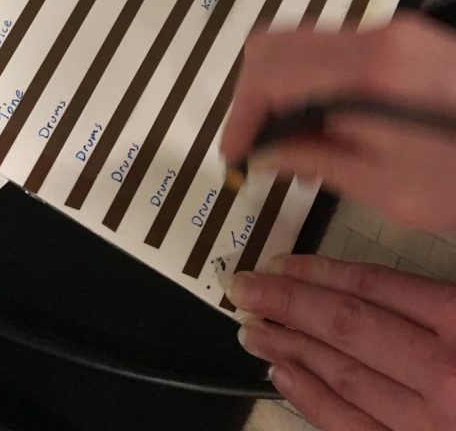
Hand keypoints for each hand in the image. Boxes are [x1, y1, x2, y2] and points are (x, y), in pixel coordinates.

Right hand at [220, 13, 455, 228]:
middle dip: (251, 96)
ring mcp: (390, 31)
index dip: (241, 115)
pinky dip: (311, 82)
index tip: (238, 152)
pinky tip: (326, 126)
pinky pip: (332, 48)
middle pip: (272, 43)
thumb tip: (268, 153)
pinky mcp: (401, 37)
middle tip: (256, 144)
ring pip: (299, 41)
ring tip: (293, 144)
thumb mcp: (392, 189)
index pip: (268, 74)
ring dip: (280, 88)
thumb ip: (319, 162)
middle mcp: (376, 37)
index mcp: (370, 74)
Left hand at [230, 254, 455, 430]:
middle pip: (346, 323)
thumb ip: (428, 297)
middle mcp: (441, 369)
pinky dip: (311, 398)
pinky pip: (351, 425)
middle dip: (286, 302)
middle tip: (243, 289)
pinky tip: (280, 375)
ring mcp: (427, 420)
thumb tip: (354, 286)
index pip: (371, 284)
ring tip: (251, 328)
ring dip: (288, 347)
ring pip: (342, 373)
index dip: (316, 271)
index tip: (277, 263)